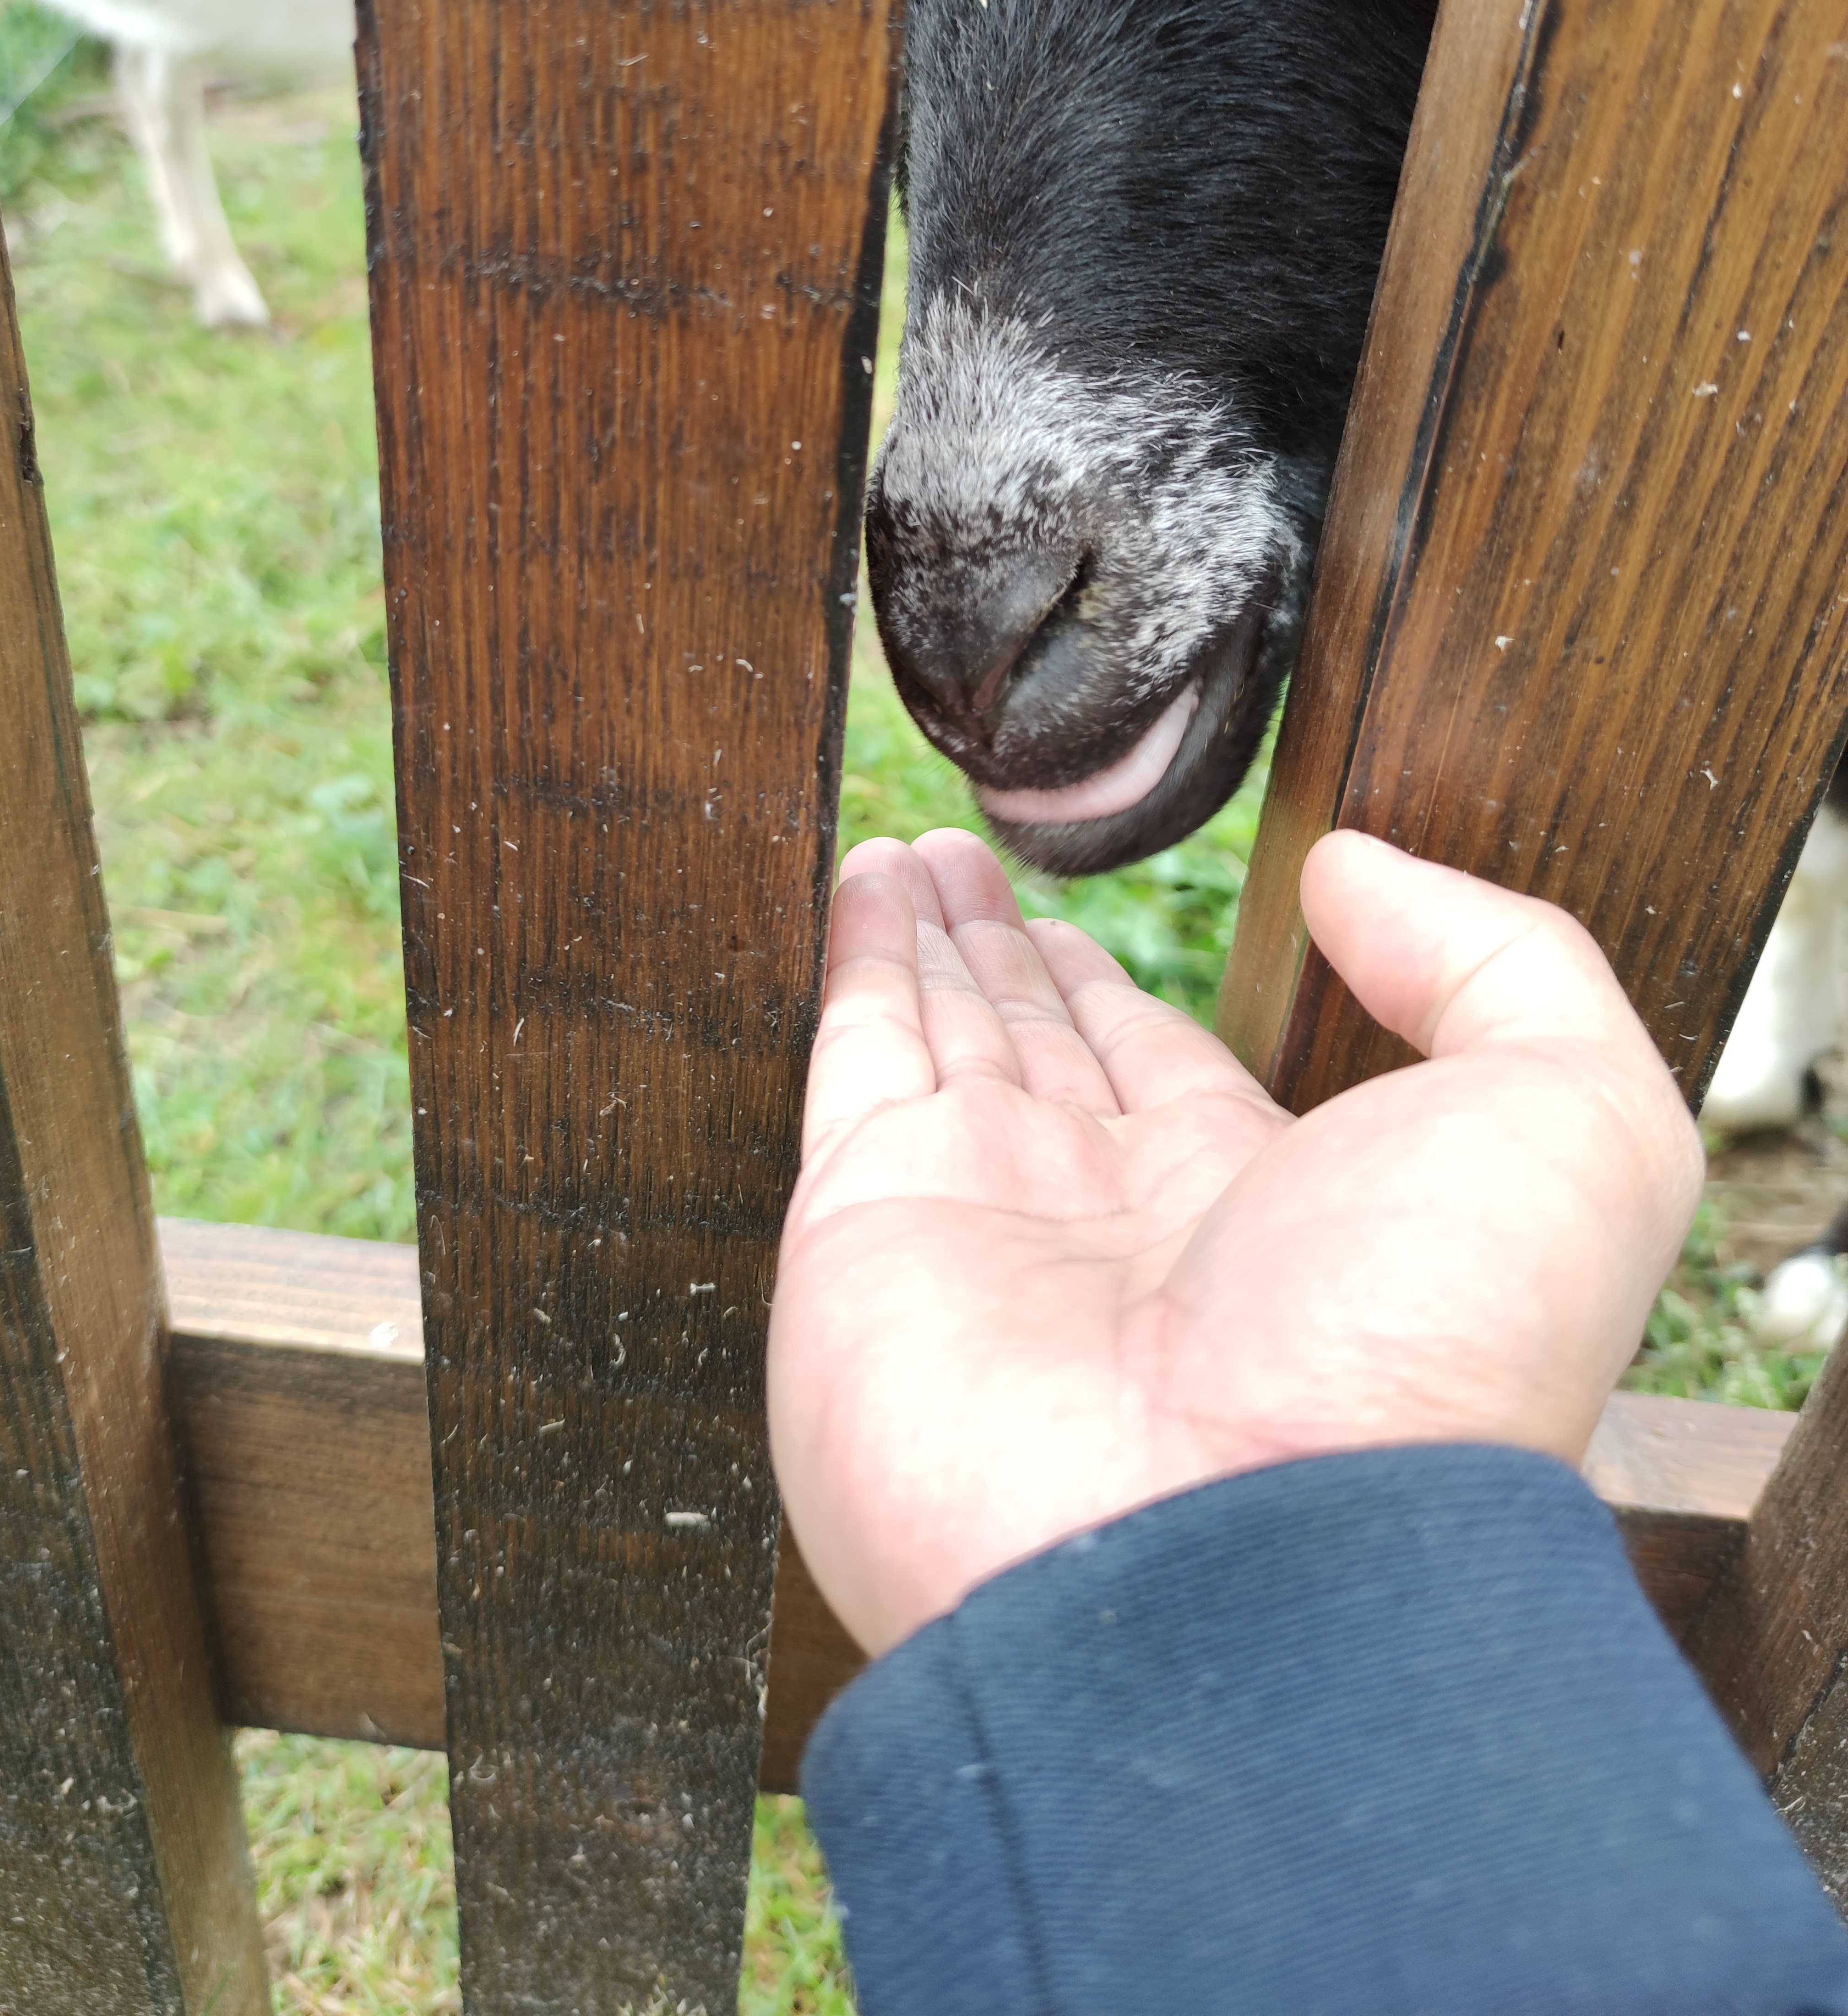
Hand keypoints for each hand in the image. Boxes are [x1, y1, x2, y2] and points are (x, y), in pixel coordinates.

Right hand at [769, 827, 1700, 1657]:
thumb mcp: (1569, 1126)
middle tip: (970, 854)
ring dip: (920, 937)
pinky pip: (851, 1057)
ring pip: (940, 1034)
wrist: (1243, 1573)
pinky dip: (850, 963)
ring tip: (907, 847)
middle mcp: (1105, 1218)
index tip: (1076, 900)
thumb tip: (1352, 871)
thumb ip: (1493, 965)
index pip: (1159, 1061)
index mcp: (1254, 1207)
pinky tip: (859, 879)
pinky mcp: (863, 1223)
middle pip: (1039, 1047)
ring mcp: (976, 1222)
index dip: (1114, 980)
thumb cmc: (1425, 1368)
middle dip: (1005, 952)